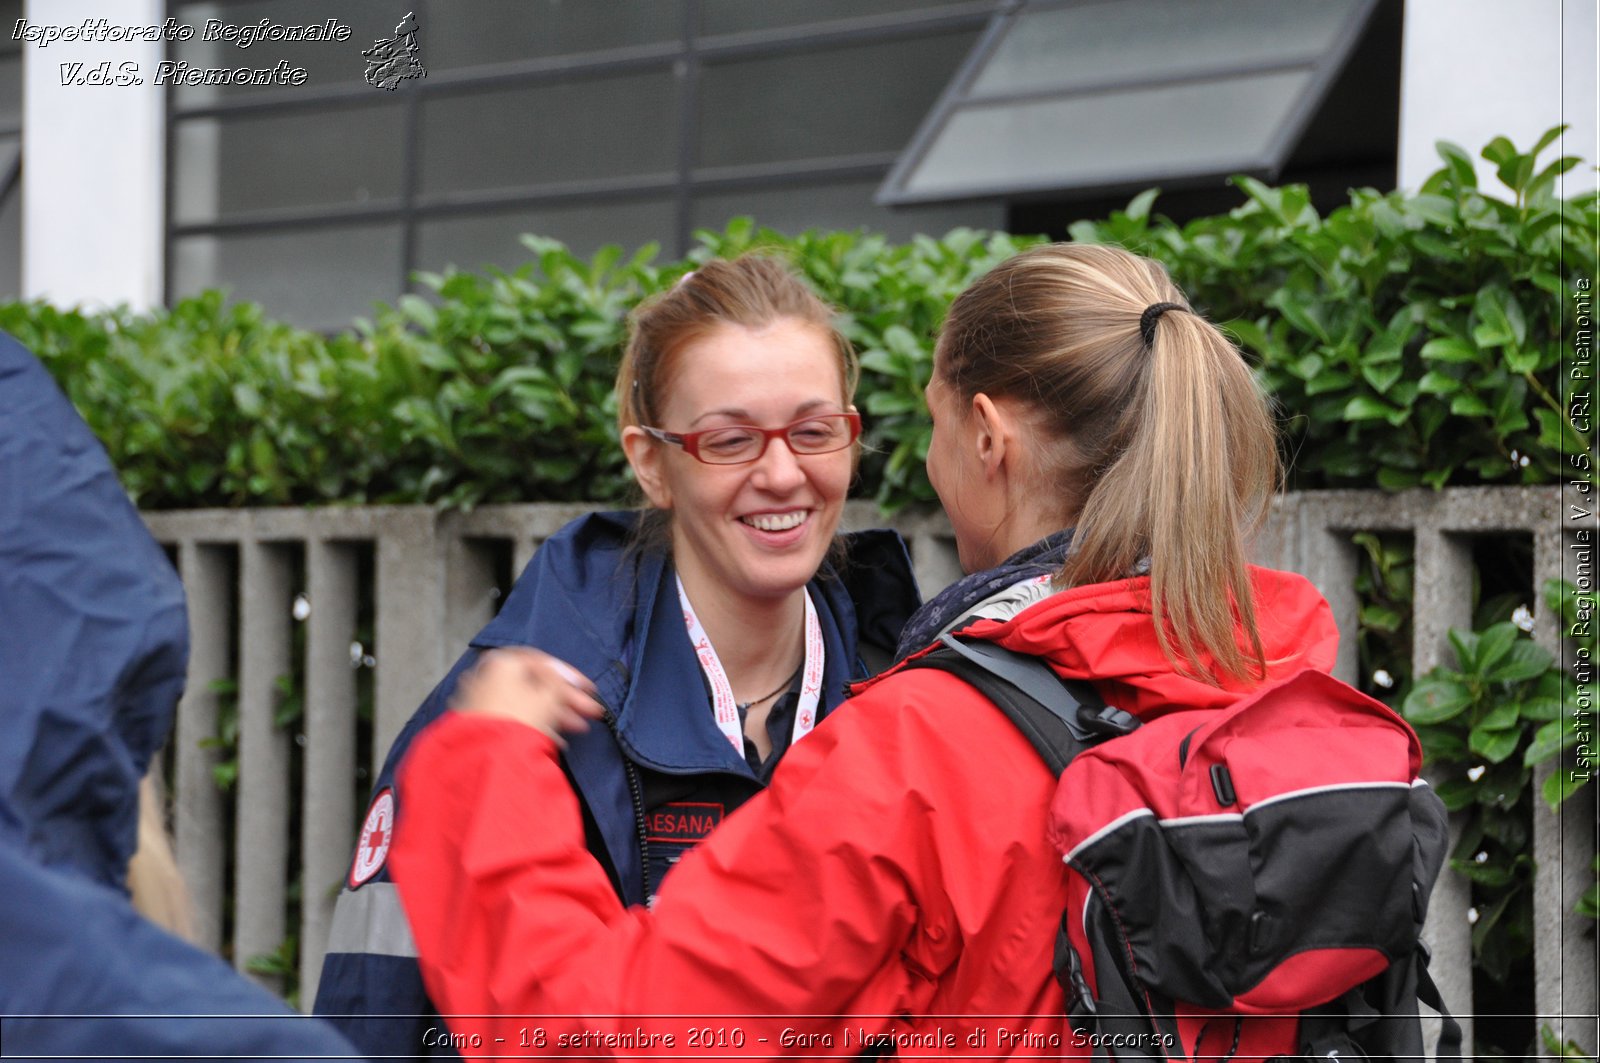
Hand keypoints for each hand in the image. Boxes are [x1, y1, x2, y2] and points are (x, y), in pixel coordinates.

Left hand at [451, 648, 602, 743]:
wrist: (487, 757)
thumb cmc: (521, 719)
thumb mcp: (549, 697)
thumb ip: (561, 682)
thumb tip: (564, 678)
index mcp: (502, 662)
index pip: (543, 663)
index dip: (571, 677)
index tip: (589, 690)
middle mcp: (487, 675)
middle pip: (535, 685)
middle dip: (566, 700)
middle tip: (590, 712)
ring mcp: (479, 699)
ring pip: (525, 703)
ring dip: (555, 714)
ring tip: (578, 729)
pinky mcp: (478, 722)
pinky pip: (513, 716)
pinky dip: (535, 723)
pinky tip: (557, 740)